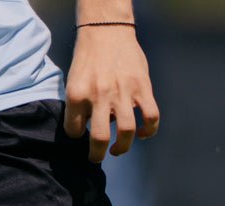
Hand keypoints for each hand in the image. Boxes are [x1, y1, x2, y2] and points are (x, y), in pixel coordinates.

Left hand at [63, 26, 159, 162]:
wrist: (106, 30)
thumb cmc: (88, 60)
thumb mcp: (74, 82)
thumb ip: (78, 107)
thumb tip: (86, 132)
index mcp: (77, 94)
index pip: (74, 131)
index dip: (76, 136)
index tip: (81, 134)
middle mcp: (99, 94)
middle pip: (100, 139)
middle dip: (97, 155)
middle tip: (96, 157)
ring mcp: (122, 91)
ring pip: (126, 132)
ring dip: (122, 148)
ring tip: (117, 149)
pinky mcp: (142, 87)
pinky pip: (150, 117)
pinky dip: (148, 131)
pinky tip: (141, 134)